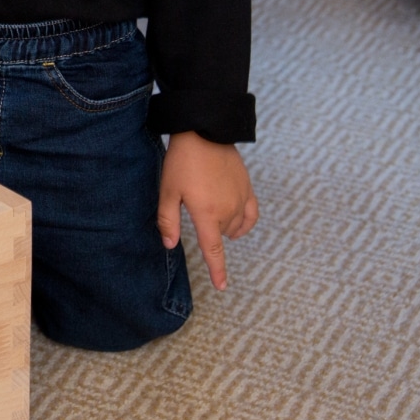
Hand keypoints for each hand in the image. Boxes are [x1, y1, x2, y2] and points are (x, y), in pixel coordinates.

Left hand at [157, 132, 258, 290]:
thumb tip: (170, 245)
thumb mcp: (167, 191)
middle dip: (208, 231)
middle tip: (192, 205)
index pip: (213, 250)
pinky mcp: (248, 189)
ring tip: (207, 209)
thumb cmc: (182, 162)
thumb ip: (168, 221)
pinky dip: (244, 223)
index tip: (222, 287)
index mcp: (207, 214)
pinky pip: (252, 215)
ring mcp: (241, 200)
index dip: (218, 271)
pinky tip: (236, 223)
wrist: (205, 133)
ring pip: (234, 226)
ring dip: (223, 227)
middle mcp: (228, 210)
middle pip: (221, 235)